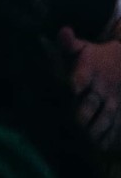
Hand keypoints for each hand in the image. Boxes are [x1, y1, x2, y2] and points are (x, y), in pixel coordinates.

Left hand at [58, 27, 120, 148]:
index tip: (74, 86)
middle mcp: (101, 88)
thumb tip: (63, 30)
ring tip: (90, 139)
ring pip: (105, 117)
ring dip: (98, 128)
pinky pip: (116, 125)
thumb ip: (68, 42)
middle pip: (92, 101)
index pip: (82, 76)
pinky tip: (103, 146)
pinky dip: (110, 136)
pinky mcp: (118, 111)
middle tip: (79, 121)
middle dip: (86, 111)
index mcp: (88, 71)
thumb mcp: (82, 48)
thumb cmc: (94, 56)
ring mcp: (111, 101)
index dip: (78, 80)